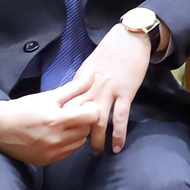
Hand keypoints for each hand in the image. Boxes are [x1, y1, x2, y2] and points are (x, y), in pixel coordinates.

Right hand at [0, 82, 100, 165]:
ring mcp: (51, 152)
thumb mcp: (48, 96)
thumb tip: (92, 77)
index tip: (84, 106)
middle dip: (83, 121)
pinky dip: (68, 144)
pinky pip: (69, 152)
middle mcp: (55, 139)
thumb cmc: (23, 109)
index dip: (90, 109)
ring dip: (77, 133)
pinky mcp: (47, 161)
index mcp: (56, 120)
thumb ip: (73, 88)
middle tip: (71, 114)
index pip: (92, 116)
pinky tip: (57, 135)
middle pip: (86, 130)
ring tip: (63, 125)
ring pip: (80, 142)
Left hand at [62, 23, 152, 152]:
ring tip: (95, 152)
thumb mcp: (90, 64)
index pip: (68, 103)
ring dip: (96, 138)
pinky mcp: (125, 93)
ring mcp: (109, 91)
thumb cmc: (112, 49)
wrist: (130, 37)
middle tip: (73, 147)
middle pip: (78, 114)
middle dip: (75, 132)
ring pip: (98, 120)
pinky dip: (118, 134)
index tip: (59, 132)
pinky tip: (116, 147)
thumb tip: (74, 95)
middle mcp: (91, 87)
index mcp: (81, 80)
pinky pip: (120, 117)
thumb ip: (82, 81)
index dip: (63, 119)